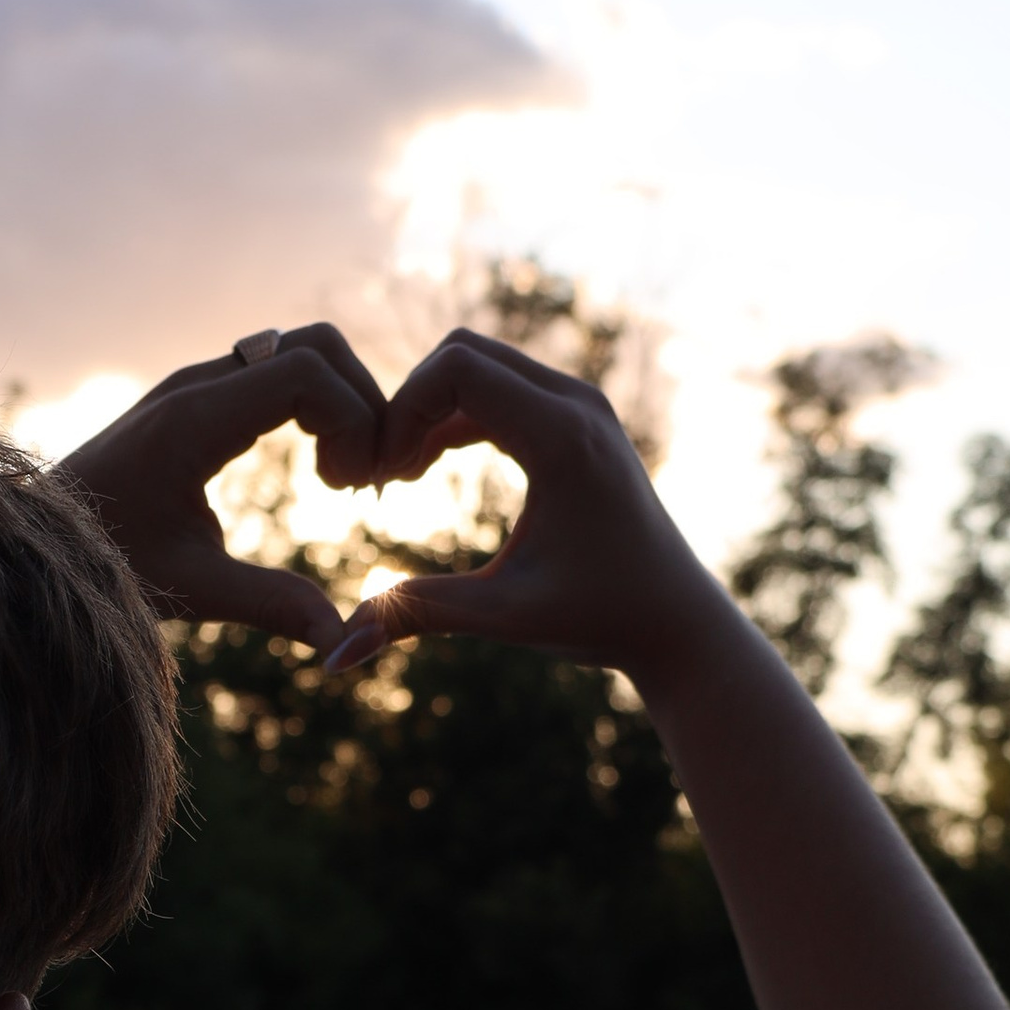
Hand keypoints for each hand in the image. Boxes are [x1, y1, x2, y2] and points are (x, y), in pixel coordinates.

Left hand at [58, 325, 386, 654]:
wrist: (36, 542)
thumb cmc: (104, 563)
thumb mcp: (192, 589)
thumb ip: (274, 606)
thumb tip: (346, 644)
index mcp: (194, 420)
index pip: (307, 372)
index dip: (354, 419)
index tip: (354, 491)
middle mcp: (197, 386)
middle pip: (316, 345)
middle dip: (360, 403)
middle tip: (360, 484)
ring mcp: (198, 385)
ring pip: (302, 352)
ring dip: (342, 404)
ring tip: (341, 481)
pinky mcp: (200, 399)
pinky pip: (280, 374)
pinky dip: (318, 408)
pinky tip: (319, 474)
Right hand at [323, 329, 694, 675]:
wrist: (674, 620)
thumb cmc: (599, 617)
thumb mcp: (502, 616)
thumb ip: (416, 615)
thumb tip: (335, 654)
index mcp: (563, 437)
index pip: (456, 368)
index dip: (400, 410)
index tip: (378, 479)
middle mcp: (577, 404)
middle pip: (462, 354)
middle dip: (407, 406)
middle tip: (378, 478)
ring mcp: (580, 406)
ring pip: (478, 366)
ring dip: (428, 411)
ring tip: (394, 479)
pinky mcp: (576, 420)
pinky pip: (499, 389)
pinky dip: (454, 418)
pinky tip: (424, 470)